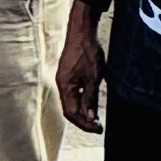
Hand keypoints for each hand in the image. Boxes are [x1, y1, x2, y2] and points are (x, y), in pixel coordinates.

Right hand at [57, 0, 106, 134]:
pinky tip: (90, 104)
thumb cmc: (87, 51)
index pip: (71, 114)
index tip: (98, 129)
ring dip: (82, 113)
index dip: (84, 124)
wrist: (82, 31)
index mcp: (65, 87)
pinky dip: (81, 102)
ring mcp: (64, 80)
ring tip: (96, 119)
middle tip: (98, 127)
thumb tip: (90, 118)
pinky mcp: (68, 75)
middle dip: (83, 121)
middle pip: (69, 110)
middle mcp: (62, 85)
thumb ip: (90, 99)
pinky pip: (73, 94)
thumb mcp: (94, 78)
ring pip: (71, 103)